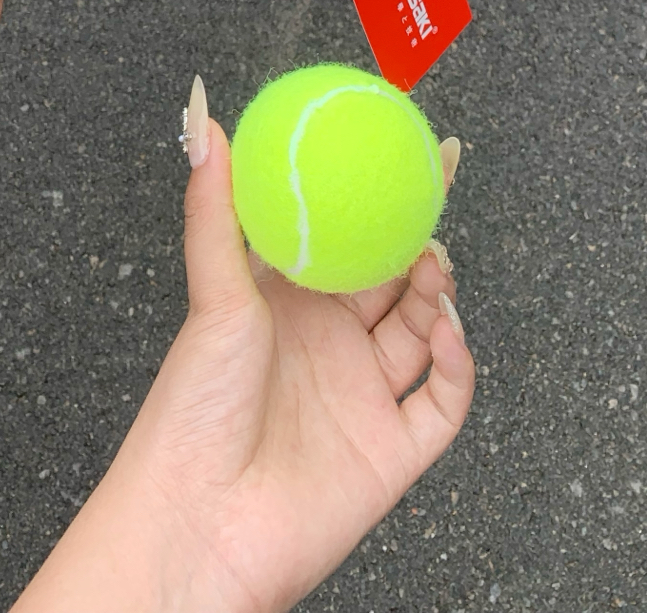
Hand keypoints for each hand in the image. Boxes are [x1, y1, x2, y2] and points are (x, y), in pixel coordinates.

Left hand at [15, 87, 472, 612]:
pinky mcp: (391, 451)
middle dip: (419, 232)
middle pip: (390, 276)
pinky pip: (443, 400)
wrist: (201, 524)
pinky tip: (445, 326)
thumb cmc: (189, 411)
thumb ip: (214, 208)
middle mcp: (327, 345)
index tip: (410, 144)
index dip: (376, 193)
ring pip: (423, 329)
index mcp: (284, 303)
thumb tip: (203, 121)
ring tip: (431, 259)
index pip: (340, 234)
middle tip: (437, 186)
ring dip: (436, 289)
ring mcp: (362, 396)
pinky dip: (456, 361)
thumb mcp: (210, 293)